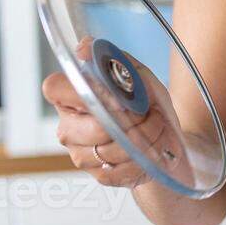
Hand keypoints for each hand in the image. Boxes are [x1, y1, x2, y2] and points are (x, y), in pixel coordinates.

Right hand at [42, 39, 189, 189]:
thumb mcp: (139, 76)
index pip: (55, 88)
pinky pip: (121, 169)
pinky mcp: (99, 175)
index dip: (86, 92)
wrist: (170, 141)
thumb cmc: (149, 106)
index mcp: (72, 96)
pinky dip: (144, 158)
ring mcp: (82, 154)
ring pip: (111, 149)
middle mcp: (70, 126)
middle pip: (91, 126)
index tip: (117, 99)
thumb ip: (112, 60)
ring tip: (157, 130)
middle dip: (131, 122)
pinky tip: (150, 150)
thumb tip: (83, 49)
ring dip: (145, 138)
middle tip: (150, 115)